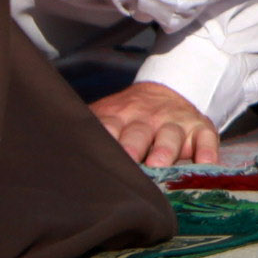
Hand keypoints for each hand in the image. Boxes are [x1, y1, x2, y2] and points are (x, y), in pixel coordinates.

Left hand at [89, 82, 218, 170]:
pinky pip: (207, 139)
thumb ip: (86, 130)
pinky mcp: (201, 128)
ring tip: (160, 165)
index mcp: (119, 115)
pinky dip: (207, 152)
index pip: (108, 127)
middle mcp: (147, 118)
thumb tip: (50, 151)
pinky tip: (205, 164)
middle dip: (132, 147)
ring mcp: (176, 123)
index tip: (95, 158)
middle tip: (126, 165)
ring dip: (166, 150)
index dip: (103, 141)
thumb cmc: (127, 117)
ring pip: (171, 136)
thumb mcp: (106, 116)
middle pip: (139, 132)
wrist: (167, 91)